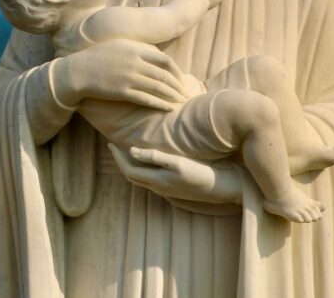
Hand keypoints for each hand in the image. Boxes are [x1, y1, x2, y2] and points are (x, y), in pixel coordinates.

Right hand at [53, 39, 189, 110]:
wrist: (78, 71)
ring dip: (172, 96)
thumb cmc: (97, 56)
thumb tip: (156, 53)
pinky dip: (160, 104)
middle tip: (185, 93)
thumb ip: (138, 48)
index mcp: (135, 49)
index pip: (164, 60)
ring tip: (180, 102)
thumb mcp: (118, 45)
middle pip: (164, 75)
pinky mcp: (123, 92)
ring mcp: (129, 78)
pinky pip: (146, 99)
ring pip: (158, 88)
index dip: (176, 70)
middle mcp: (135, 63)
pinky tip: (168, 108)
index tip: (181, 78)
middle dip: (178, 86)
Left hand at [109, 144, 241, 204]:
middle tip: (114, 146)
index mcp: (157, 181)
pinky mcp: (173, 188)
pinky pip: (149, 180)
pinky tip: (145, 160)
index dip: (117, 158)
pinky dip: (141, 169)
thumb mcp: (178, 163)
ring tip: (125, 151)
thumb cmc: (201, 173)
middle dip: (120, 161)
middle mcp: (159, 188)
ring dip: (130, 166)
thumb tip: (132, 150)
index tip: (110, 143)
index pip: (129, 170)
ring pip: (140, 179)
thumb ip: (155, 156)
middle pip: (132, 176)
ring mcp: (166, 190)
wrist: (222, 188)